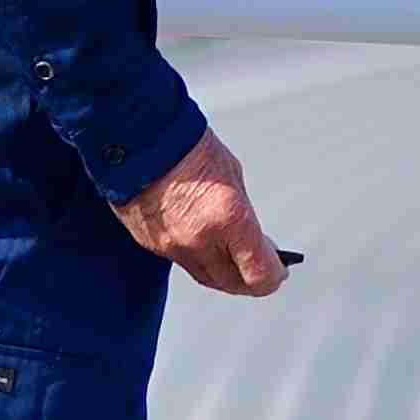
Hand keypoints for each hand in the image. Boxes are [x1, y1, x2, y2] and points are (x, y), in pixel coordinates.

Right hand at [122, 129, 287, 297]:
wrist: (139, 136)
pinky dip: (197, 257)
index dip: (273, 277)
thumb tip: (246, 238)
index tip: (280, 270)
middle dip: (249, 280)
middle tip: (260, 267)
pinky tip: (204, 243)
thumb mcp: (231, 177)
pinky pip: (181, 261)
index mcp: (229, 219)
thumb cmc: (189, 147)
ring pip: (205, 276)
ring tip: (234, 257)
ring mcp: (172, 246)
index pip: (259, 275)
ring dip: (222, 271)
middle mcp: (201, 240)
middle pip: (232, 283)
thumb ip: (240, 215)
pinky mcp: (151, 244)